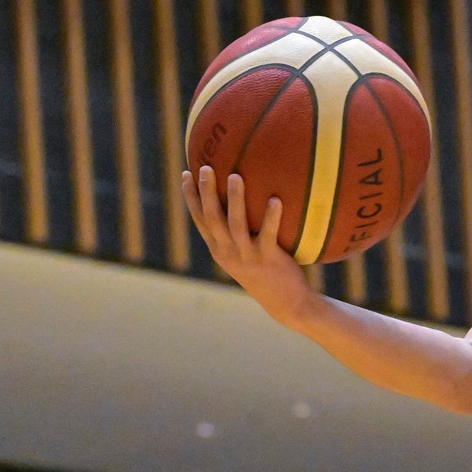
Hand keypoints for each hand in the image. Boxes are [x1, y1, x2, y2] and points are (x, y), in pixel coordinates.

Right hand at [183, 166, 313, 326]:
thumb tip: (238, 200)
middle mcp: (228, 252)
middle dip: (205, 192)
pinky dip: (271, 217)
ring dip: (235, 199)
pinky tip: (276, 200)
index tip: (186, 173)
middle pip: (212, 218)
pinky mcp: (268, 259)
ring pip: (236, 224)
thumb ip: (237, 233)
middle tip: (205, 168)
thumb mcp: (244, 254)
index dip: (191, 197)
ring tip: (236, 176)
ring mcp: (247, 256)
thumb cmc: (266, 272)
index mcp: (219, 249)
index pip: (199, 220)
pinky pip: (268, 234)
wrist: (285, 302)